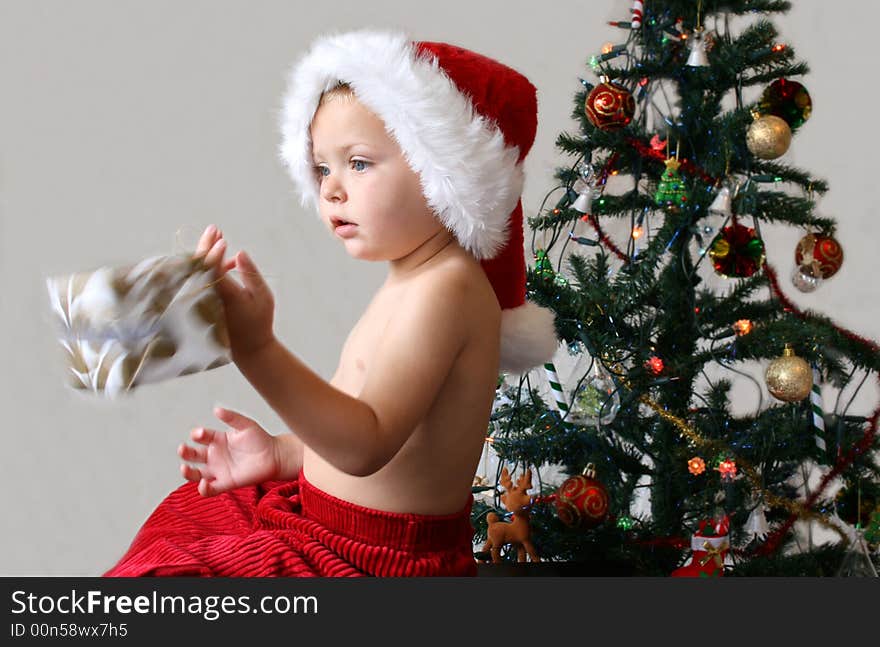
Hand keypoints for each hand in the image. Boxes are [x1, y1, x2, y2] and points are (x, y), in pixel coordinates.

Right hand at [178, 407, 280, 496]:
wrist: (275, 456)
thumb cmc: (261, 439)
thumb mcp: (246, 425)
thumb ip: (232, 417)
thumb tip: (216, 410)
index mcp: (218, 440)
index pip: (201, 437)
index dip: (197, 435)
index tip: (199, 434)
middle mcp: (215, 455)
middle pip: (193, 455)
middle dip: (185, 452)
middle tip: (182, 449)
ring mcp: (219, 470)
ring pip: (196, 474)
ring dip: (187, 473)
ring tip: (184, 468)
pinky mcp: (226, 483)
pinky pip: (210, 489)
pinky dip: (203, 489)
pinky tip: (204, 483)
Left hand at [194, 224, 275, 360]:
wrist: (249, 348)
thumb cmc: (259, 321)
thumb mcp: (263, 296)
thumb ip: (251, 273)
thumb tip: (239, 252)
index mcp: (225, 296)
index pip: (213, 269)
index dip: (214, 252)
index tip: (221, 238)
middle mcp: (209, 298)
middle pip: (200, 267)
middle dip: (206, 246)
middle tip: (214, 229)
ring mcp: (203, 302)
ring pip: (197, 272)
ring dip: (206, 255)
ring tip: (218, 239)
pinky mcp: (201, 304)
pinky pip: (201, 281)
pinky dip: (210, 269)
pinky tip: (227, 263)